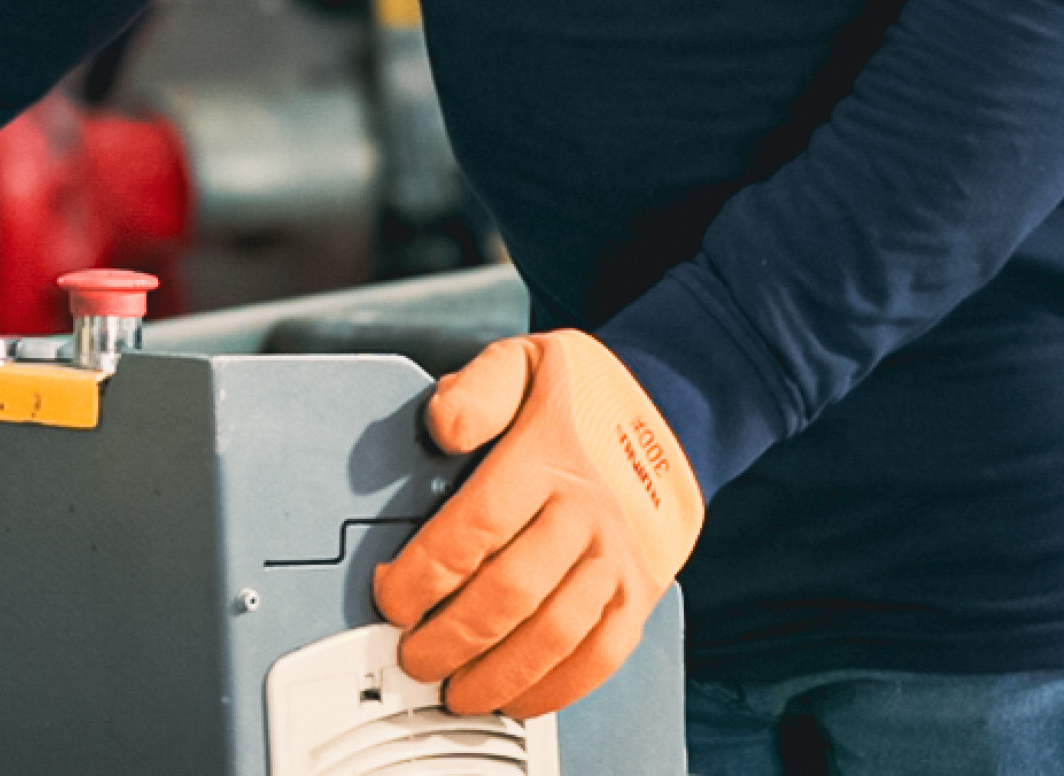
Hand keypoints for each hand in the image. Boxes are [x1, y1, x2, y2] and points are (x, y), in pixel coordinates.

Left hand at [371, 330, 703, 719]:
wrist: (672, 412)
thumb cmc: (579, 397)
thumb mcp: (523, 363)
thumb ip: (477, 390)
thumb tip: (442, 425)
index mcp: (548, 458)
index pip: (476, 527)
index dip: (427, 573)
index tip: (392, 598)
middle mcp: (587, 513)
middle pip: (511, 591)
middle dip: (452, 636)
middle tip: (412, 657)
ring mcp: (619, 559)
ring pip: (556, 633)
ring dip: (500, 672)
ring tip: (455, 691)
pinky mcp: (641, 592)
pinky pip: (603, 654)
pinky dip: (559, 687)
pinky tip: (520, 699)